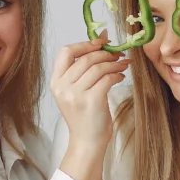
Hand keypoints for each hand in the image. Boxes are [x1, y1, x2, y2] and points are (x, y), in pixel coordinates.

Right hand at [50, 29, 127, 151]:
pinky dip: (117, 75)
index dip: (85, 44)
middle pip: (86, 58)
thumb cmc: (84, 116)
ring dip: (114, 63)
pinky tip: (120, 77)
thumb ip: (84, 68)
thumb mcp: (76, 91)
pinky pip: (107, 79)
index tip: (101, 42)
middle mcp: (63, 87)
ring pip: (98, 68)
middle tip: (118, 54)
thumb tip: (102, 37)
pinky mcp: (91, 101)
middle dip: (105, 54)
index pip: (66, 52)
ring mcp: (75, 94)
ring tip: (123, 65)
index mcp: (56, 82)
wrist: (86, 142)